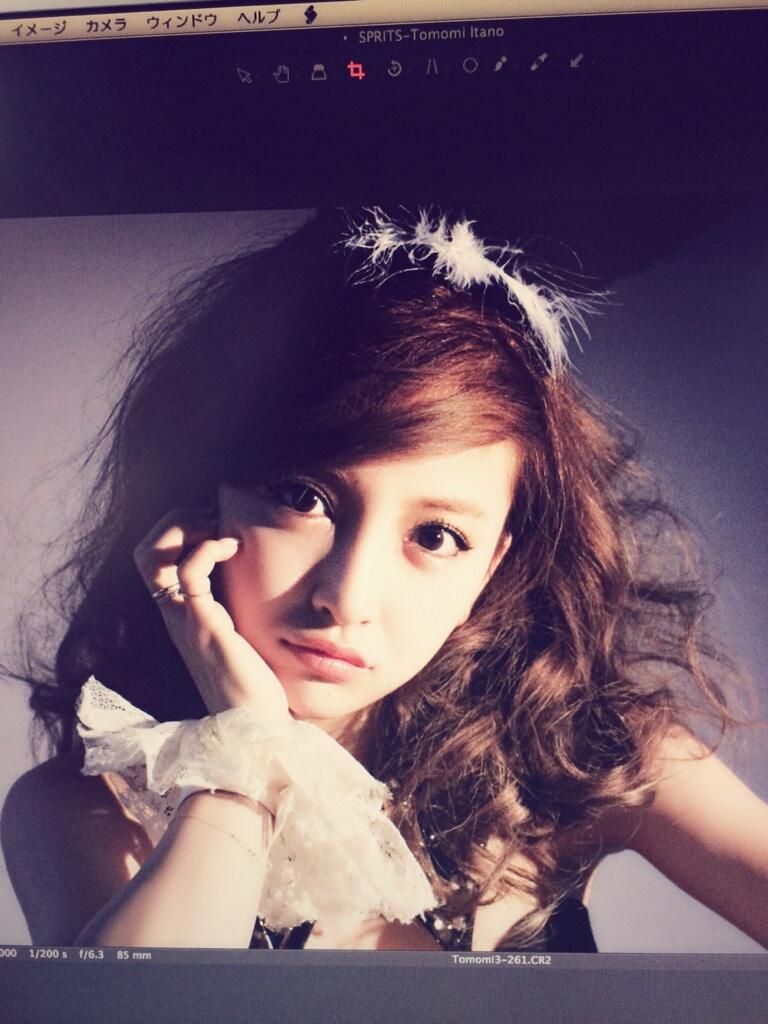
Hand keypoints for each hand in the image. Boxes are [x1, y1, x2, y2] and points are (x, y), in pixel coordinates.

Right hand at [133, 509, 288, 720]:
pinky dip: (208, 548)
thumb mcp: (240, 633)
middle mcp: (174, 615)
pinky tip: (233, 549)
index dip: (175, 530)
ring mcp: (184, 620)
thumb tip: (254, 577)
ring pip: (153, 556)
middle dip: (174, 522)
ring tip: (221, 531)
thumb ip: (233, 605)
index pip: (151, 559)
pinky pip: (189, 573)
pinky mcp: (203, 626)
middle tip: (213, 521)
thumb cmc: (254, 684)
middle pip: (143, 552)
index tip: (215, 526)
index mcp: (180, 614)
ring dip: (186, 528)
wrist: (256, 726)